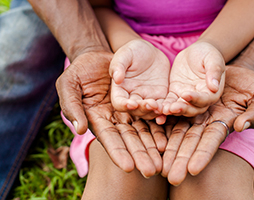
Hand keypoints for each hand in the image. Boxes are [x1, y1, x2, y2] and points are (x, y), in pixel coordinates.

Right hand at [56, 50, 166, 176]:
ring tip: (163, 160)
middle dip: (140, 155)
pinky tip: (168, 139)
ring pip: (143, 131)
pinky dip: (159, 127)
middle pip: (129, 140)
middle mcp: (114, 119)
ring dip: (152, 146)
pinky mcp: (140, 102)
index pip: (109, 138)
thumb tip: (80, 129)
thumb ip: (72, 107)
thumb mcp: (68, 85)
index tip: (129, 167)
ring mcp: (128, 112)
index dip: (118, 153)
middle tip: (152, 170)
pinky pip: (151, 116)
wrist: (96, 56)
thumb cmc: (78, 71)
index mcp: (97, 118)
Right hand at [109, 39, 169, 123]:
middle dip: (143, 109)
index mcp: (121, 89)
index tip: (132, 104)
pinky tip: (171, 110)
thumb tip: (116, 79)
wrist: (150, 51)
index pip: (119, 102)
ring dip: (155, 112)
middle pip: (136, 110)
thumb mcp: (125, 54)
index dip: (124, 105)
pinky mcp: (160, 96)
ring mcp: (147, 97)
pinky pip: (163, 106)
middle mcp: (133, 96)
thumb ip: (118, 65)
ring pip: (150, 111)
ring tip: (161, 108)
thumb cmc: (133, 50)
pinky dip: (166, 110)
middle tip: (152, 104)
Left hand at [161, 64, 253, 184]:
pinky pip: (169, 112)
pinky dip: (160, 122)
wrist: (232, 68)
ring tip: (158, 164)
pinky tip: (150, 134)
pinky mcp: (181, 100)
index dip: (203, 155)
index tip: (193, 171)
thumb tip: (242, 126)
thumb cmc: (251, 84)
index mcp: (224, 122)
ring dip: (168, 148)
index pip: (212, 141)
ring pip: (177, 131)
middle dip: (181, 159)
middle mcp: (206, 121)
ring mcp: (193, 112)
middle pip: (191, 142)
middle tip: (171, 177)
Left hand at [162, 41, 225, 116]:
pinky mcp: (176, 93)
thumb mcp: (213, 59)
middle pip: (193, 109)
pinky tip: (158, 107)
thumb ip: (214, 72)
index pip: (205, 99)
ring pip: (181, 108)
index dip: (196, 99)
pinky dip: (165, 105)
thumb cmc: (209, 54)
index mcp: (212, 92)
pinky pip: (170, 101)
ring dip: (173, 110)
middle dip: (183, 109)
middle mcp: (200, 98)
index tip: (185, 94)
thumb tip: (215, 87)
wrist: (197, 51)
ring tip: (164, 109)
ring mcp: (187, 97)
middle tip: (172, 108)